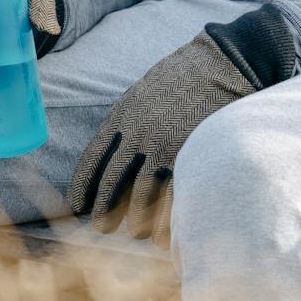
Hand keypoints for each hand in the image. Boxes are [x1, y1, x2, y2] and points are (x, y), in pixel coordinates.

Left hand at [67, 4, 297, 240]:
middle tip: (101, 227)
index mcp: (121, 117)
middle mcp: (137, 135)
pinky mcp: (189, 158)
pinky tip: (162, 234)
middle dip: (104, 210)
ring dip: (135, 220)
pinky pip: (172, 200)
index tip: (77, 205)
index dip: (83, 186)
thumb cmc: (184, 78)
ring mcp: (163, 149)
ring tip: (135, 232)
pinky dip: (165, 221)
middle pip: (112, 183)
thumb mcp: (143, 93)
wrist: (222, 66)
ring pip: (140, 197)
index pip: (92, 159)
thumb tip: (116, 150)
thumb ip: (128, 122)